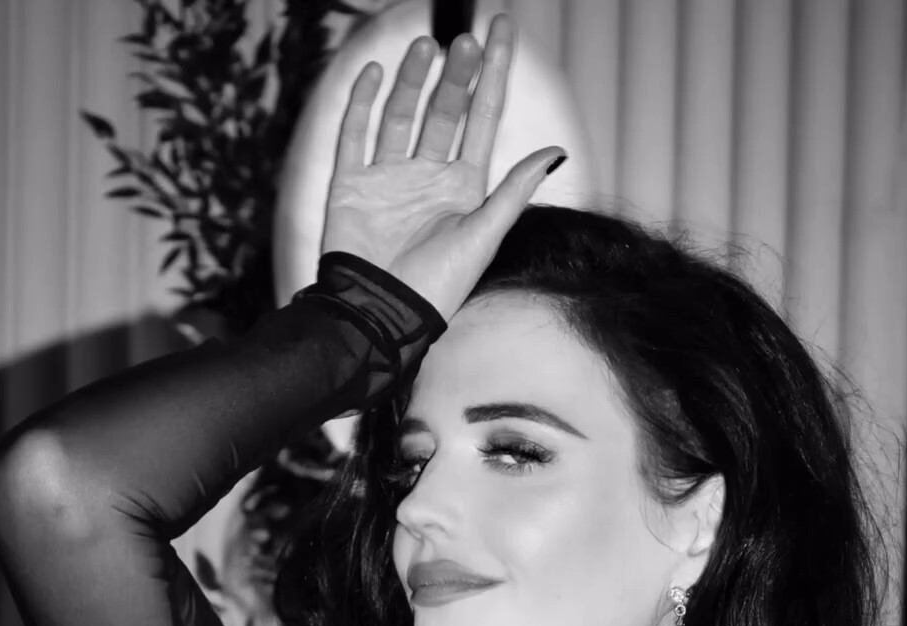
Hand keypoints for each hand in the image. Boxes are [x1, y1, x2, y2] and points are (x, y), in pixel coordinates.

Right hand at [320, 13, 564, 322]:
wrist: (382, 315)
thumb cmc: (437, 287)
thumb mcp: (484, 236)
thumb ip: (514, 190)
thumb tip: (554, 151)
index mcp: (462, 187)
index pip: (482, 116)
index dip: (494, 72)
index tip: (502, 29)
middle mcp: (426, 176)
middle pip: (444, 110)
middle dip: (456, 74)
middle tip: (465, 41)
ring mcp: (388, 178)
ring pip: (402, 114)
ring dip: (414, 79)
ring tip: (426, 46)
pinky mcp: (351, 185)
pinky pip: (355, 135)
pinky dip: (362, 102)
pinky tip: (375, 73)